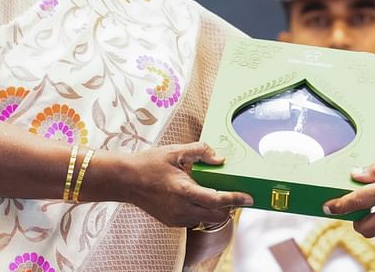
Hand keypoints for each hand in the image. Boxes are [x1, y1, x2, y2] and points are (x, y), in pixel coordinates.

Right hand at [126, 142, 251, 227]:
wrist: (125, 180)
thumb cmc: (149, 164)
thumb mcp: (175, 151)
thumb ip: (200, 151)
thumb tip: (220, 158)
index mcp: (184, 191)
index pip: (218, 201)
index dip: (236, 199)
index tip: (250, 198)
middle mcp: (181, 209)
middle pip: (216, 215)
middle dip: (229, 207)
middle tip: (236, 194)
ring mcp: (176, 218)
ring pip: (205, 220)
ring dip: (216, 210)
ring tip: (218, 194)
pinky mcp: (171, 222)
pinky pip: (194, 220)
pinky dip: (202, 211)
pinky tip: (199, 197)